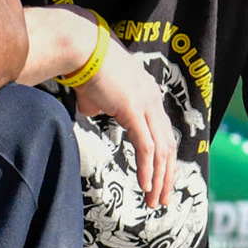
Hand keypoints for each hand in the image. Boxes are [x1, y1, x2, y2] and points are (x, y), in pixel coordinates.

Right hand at [64, 16, 175, 209]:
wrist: (79, 47)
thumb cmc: (83, 65)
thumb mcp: (94, 91)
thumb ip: (98, 104)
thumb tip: (90, 110)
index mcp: (147, 95)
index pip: (162, 133)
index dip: (163, 159)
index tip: (160, 180)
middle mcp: (152, 100)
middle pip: (168, 145)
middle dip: (167, 176)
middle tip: (162, 199)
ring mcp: (146, 105)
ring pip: (162, 150)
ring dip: (160, 179)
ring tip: (155, 200)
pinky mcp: (134, 110)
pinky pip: (146, 147)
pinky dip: (148, 168)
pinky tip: (145, 185)